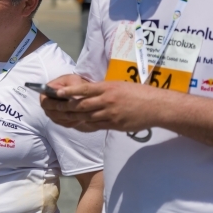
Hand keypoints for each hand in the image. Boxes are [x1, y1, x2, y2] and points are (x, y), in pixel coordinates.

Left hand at [45, 78, 167, 132]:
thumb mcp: (121, 86)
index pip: (84, 89)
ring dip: (74, 117)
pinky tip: (80, 124)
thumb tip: (92, 94)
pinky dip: (87, 125)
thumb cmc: (140, 94)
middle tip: (55, 107)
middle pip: (82, 105)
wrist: (156, 106)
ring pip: (87, 117)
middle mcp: (107, 100)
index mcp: (108, 88)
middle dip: (67, 107)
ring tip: (63, 116)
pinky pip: (97, 126)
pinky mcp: (115, 125)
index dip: (69, 91)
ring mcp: (111, 114)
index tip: (58, 92)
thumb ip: (106, 90)